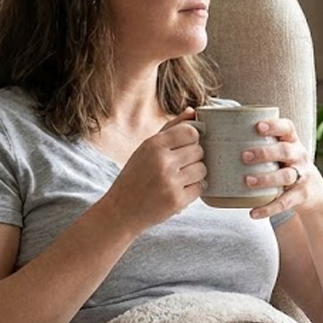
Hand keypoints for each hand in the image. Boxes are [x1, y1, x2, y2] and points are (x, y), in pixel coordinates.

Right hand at [102, 108, 205, 231]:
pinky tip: (179, 190)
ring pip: (202, 169)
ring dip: (195, 174)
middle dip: (193, 158)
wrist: (120, 211)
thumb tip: (193, 111)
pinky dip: (193, 190)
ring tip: (179, 178)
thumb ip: (171, 128)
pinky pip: (200, 188)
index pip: (191, 132)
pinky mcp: (177, 200)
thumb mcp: (146, 148)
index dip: (192, 139)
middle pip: (199, 151)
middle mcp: (163, 161)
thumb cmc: (135, 176)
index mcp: (153, 145)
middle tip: (178, 166)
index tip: (184, 146)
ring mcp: (170, 182)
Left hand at [240, 117, 322, 219]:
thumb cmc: (285, 164)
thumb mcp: (281, 151)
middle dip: (265, 153)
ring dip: (266, 179)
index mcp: (292, 141)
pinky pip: (285, 203)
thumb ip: (261, 144)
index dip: (274, 126)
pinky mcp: (301, 196)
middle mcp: (299, 156)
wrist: (313, 190)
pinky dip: (268, 209)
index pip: (288, 128)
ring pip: (286, 176)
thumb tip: (217, 139)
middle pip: (285, 151)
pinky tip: (253, 213)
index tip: (258, 126)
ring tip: (248, 181)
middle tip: (244, 156)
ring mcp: (302, 176)